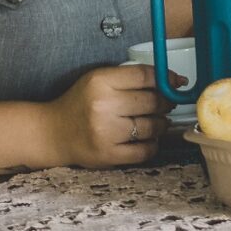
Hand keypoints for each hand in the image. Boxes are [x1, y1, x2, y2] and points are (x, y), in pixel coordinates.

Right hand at [47, 64, 166, 166]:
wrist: (54, 133)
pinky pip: (145, 150)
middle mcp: (103, 106)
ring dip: (160, 124)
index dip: (167, 78)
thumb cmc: (81, 104)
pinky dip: (152, 144)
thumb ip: (131, 77)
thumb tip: (174, 81)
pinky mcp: (108, 155)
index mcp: (100, 82)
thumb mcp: (99, 80)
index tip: (177, 82)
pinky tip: (146, 138)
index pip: (146, 76)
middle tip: (165, 104)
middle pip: (153, 101)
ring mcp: (106, 133)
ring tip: (154, 121)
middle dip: (165, 102)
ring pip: (153, 126)